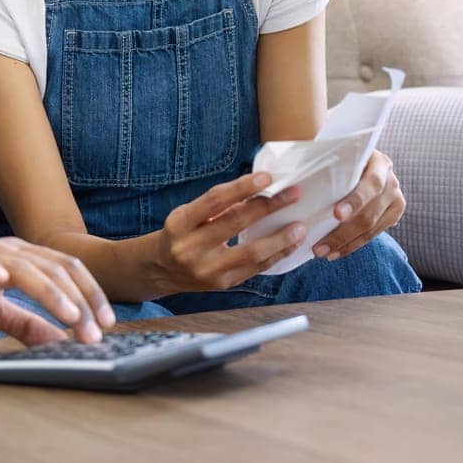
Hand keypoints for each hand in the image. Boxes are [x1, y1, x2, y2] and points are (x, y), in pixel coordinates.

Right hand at [0, 235, 114, 346]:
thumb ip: (26, 323)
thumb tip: (59, 342)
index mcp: (20, 260)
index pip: (65, 271)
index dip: (90, 295)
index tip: (106, 324)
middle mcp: (6, 250)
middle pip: (54, 268)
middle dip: (80, 300)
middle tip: (96, 331)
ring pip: (24, 266)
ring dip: (51, 291)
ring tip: (70, 315)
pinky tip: (2, 279)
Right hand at [149, 171, 309, 293]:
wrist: (162, 270)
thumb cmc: (182, 233)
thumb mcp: (189, 214)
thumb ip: (218, 205)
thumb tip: (258, 190)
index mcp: (180, 223)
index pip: (214, 200)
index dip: (242, 187)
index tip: (268, 177)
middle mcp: (191, 248)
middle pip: (236, 223)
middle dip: (269, 207)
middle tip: (294, 194)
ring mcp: (207, 270)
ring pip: (251, 252)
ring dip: (280, 239)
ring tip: (300, 227)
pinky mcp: (222, 284)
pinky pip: (254, 269)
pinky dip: (275, 256)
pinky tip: (290, 246)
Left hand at [311, 150, 405, 260]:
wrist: (366, 161)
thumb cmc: (345, 156)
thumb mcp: (340, 153)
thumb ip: (327, 162)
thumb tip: (293, 176)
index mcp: (378, 162)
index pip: (371, 184)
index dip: (355, 201)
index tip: (336, 214)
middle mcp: (391, 181)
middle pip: (369, 213)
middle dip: (343, 232)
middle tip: (319, 247)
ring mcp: (395, 199)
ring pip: (371, 228)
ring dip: (345, 243)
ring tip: (323, 252)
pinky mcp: (393, 215)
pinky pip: (373, 235)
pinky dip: (352, 245)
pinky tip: (336, 252)